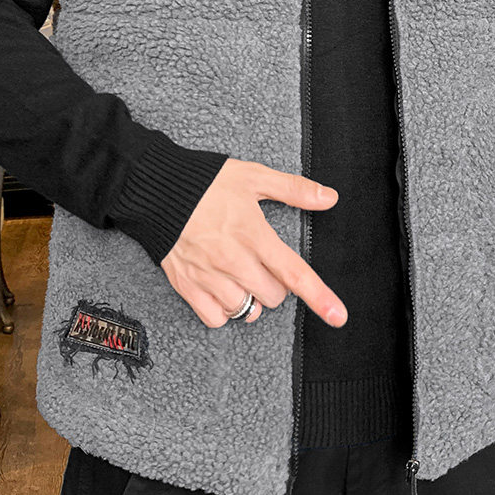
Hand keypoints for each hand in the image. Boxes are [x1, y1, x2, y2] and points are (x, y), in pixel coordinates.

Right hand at [161, 157, 346, 329]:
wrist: (155, 189)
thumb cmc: (205, 182)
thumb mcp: (253, 176)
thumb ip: (294, 189)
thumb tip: (329, 197)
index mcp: (254, 234)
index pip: (295, 273)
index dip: (320, 297)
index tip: (338, 317)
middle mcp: (234, 261)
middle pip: (274, 296)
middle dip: (275, 284)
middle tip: (262, 263)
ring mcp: (209, 277)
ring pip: (247, 309)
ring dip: (251, 297)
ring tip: (242, 276)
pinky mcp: (187, 287)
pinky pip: (217, 318)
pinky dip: (224, 310)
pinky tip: (222, 289)